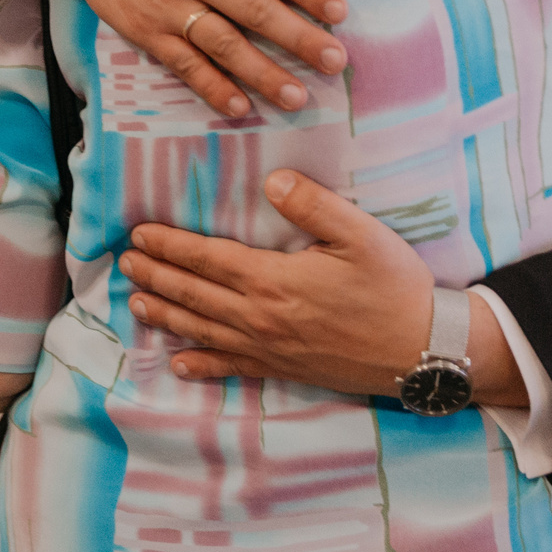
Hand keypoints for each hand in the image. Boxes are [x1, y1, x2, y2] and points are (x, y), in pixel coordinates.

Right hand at [0, 0, 348, 115]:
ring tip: (298, 96)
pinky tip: (240, 106)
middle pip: (256, 11)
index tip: (339, 12)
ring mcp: (166, 3)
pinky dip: (212, 86)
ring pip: (223, 45)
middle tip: (336, 62)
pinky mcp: (142, 26)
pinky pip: (182, 62)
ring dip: (263, 73)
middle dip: (300, 40)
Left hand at [120, 169, 522, 405]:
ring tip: (136, 303)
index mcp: (274, 281)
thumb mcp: (361, 235)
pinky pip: (233, 368)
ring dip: (166, 315)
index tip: (140, 234)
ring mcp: (271, 349)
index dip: (170, 247)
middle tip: (124, 263)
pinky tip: (180, 364)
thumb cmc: (395, 288)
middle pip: (195, 295)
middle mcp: (262, 319)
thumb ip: (313, 205)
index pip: (207, 259)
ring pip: (204, 331)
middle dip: (156, 277)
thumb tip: (271, 180)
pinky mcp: (286, 370)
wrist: (426, 352)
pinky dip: (202, 366)